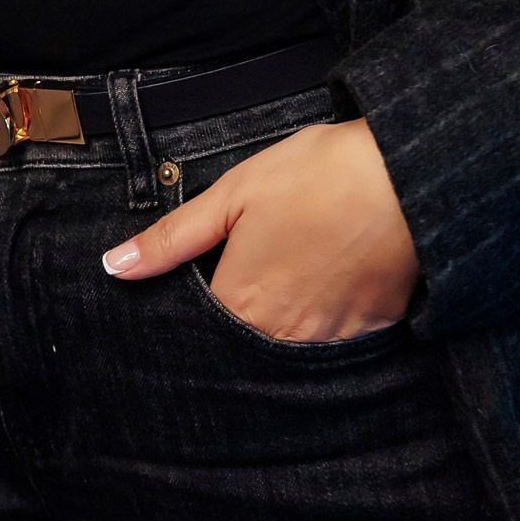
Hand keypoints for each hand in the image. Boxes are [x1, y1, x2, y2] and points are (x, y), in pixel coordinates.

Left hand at [101, 117, 418, 340]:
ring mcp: (333, 337)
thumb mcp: (233, 195)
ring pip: (293, 346)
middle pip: (248, 346)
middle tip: (258, 275)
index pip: (203, 334)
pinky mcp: (374, 327)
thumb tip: (114, 267)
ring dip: (286, 324)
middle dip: (243, 322)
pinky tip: (332, 280)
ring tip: (295, 275)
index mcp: (243, 304)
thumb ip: (173, 239)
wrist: (405, 173)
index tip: (211, 283)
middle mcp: (284, 335)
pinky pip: (339, 340)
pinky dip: (330, 318)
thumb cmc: (316, 175)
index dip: (200, 311)